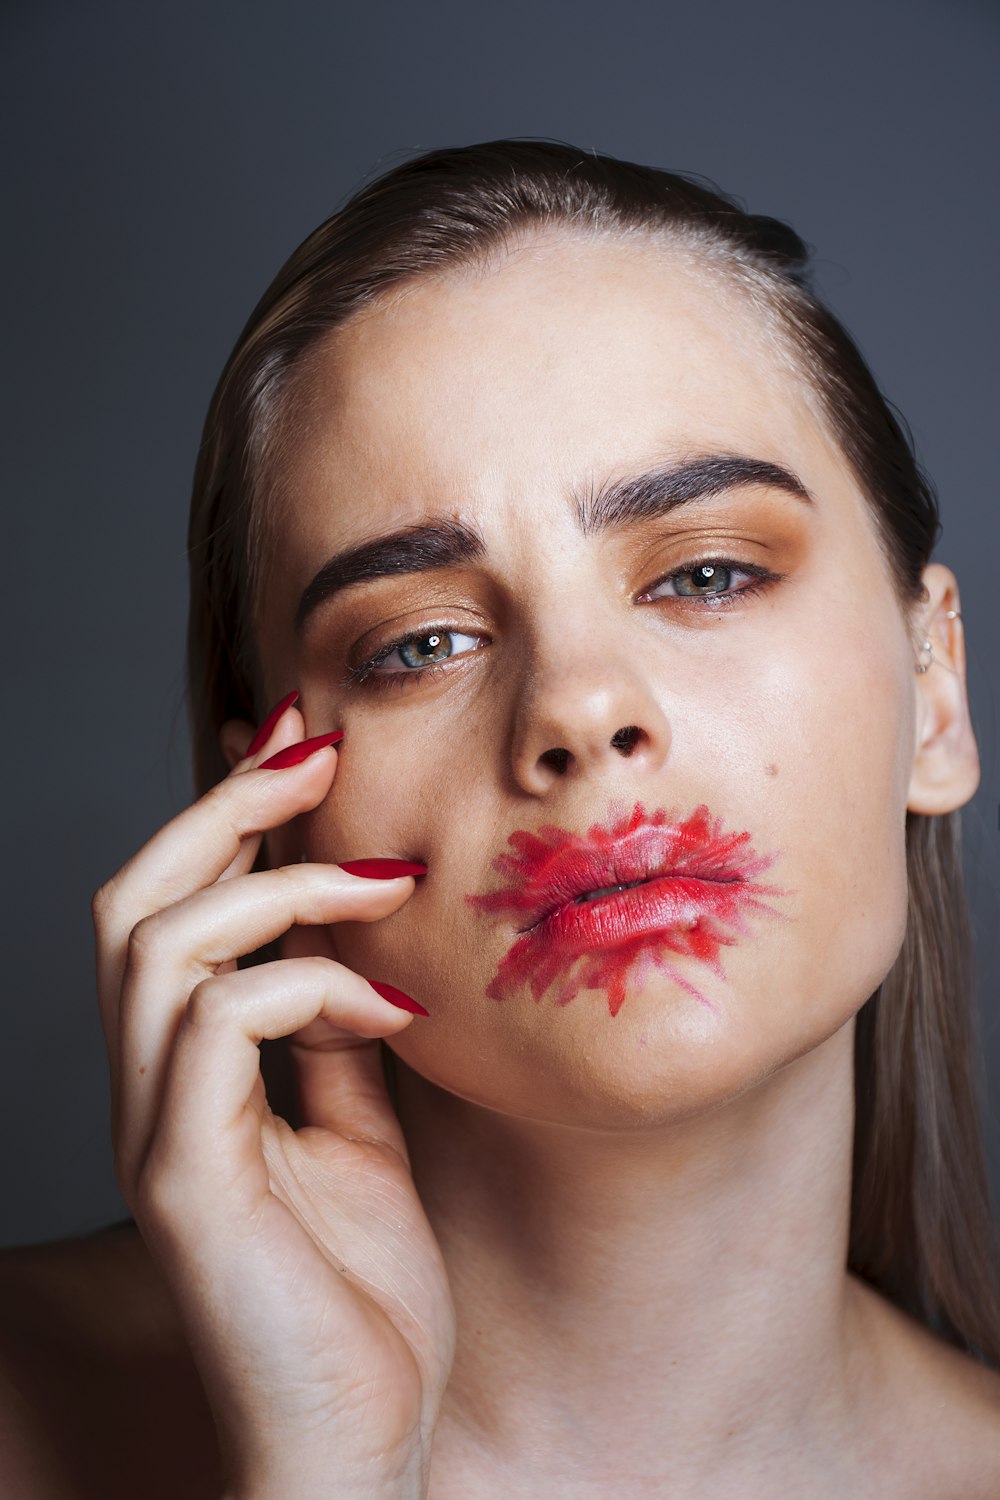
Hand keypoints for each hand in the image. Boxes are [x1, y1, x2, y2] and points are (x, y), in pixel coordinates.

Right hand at [92, 697, 455, 1498]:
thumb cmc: (360, 1300)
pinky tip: (391, 1011)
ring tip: (381, 881)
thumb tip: (358, 950)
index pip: (179, 909)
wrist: (356, 1447)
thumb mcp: (365, 1136)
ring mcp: (158, 1131)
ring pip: (159, 943)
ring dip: (276, 886)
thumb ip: (341, 1044)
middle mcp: (153, 1090)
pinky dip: (306, 987)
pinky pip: (217, 1027)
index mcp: (192, 1077)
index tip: (303, 740)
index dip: (229, 813)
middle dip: (225, 805)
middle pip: (139, 899)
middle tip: (313, 745)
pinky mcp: (185, 1179)